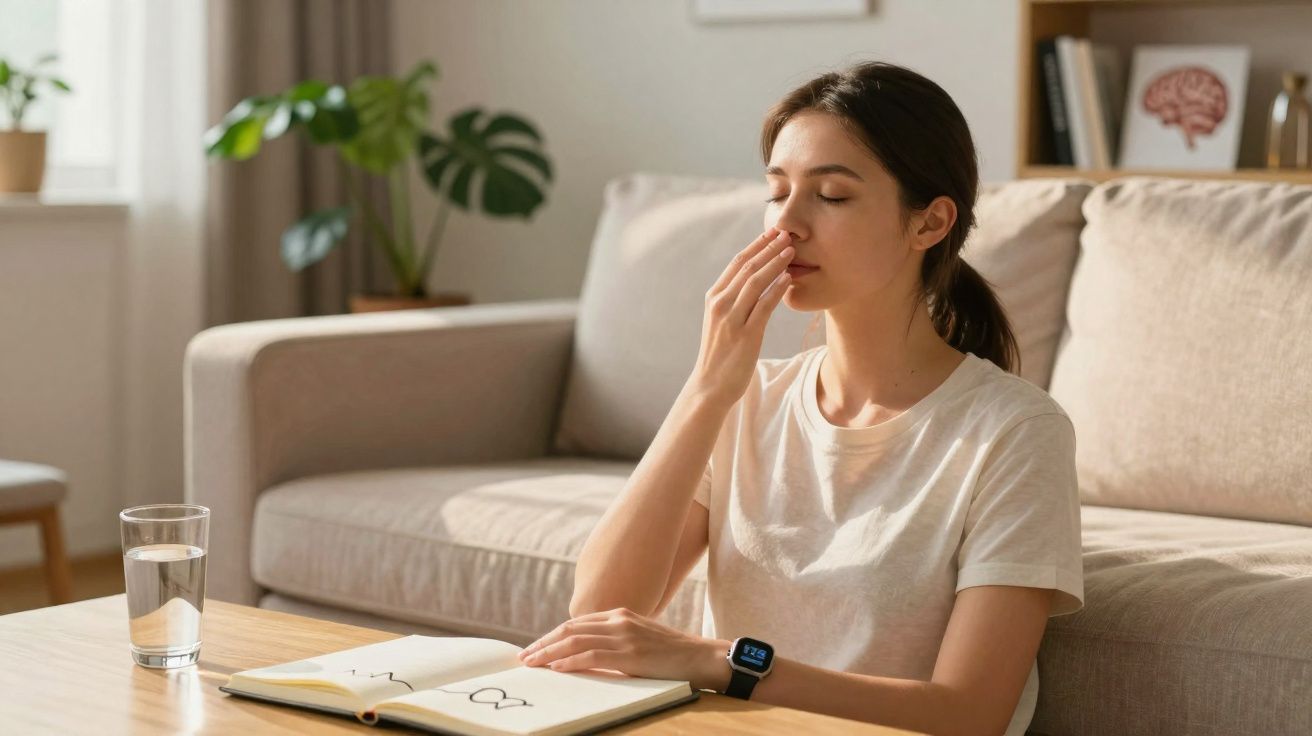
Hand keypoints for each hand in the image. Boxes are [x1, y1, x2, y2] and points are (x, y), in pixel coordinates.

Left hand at [516, 607, 731, 691]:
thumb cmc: (672, 654)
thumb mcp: (640, 639)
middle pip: (569, 629)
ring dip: (548, 653)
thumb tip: (587, 654)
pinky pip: (590, 656)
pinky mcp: (629, 654)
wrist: (702, 657)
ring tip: (531, 663)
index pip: (576, 623)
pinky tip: (555, 668)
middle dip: (543, 643)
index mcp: (620, 614)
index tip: (535, 647)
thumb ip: (616, 641)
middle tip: (524, 657)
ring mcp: (624, 636)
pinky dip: (569, 662)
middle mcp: (618, 620)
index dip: (552, 636)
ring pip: (574, 641)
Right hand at [685, 227, 794, 405]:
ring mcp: (732, 319)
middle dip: (769, 247)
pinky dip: (777, 290)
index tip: (773, 231)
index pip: (737, 262)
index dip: (757, 244)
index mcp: (714, 297)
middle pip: (748, 267)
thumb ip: (734, 300)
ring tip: (792, 250)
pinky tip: (789, 279)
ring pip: (756, 282)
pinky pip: (764, 306)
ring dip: (775, 263)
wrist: (710, 385)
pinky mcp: (745, 335)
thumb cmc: (720, 353)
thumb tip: (754, 281)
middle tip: (788, 233)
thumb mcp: (722, 321)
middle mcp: (720, 304)